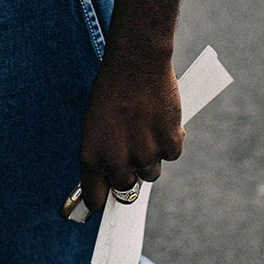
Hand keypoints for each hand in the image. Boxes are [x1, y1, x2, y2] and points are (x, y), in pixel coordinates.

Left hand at [79, 57, 184, 213]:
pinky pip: (172, 154)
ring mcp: (145, 155)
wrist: (137, 62)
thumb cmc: (112, 89)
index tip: (106, 201)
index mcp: (92, 157)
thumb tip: (112, 175)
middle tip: (132, 147)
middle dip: (130, 172)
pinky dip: (170, 140)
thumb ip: (102, 152)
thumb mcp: (95, 123)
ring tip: (145, 125)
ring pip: (151, 172)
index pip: (96, 198)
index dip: (102, 198)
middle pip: (127, 187)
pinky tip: (160, 118)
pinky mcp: (170, 145)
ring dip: (151, 155)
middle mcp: (117, 162)